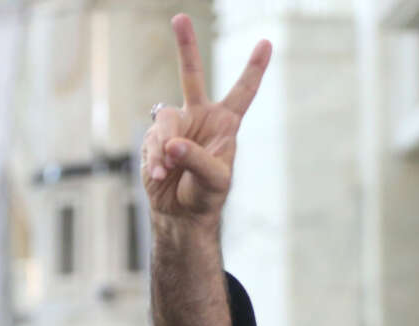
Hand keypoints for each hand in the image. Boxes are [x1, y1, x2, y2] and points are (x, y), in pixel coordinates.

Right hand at [141, 15, 270, 225]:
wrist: (181, 214)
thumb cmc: (206, 196)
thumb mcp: (215, 180)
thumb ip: (197, 159)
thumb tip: (172, 143)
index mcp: (226, 124)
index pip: (243, 92)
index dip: (254, 68)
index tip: (266, 43)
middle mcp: (201, 118)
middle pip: (193, 75)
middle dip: (186, 46)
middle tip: (180, 18)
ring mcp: (176, 126)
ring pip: (165, 120)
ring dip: (164, 147)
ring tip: (166, 170)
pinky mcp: (155, 139)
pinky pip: (151, 141)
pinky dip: (154, 160)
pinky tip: (160, 175)